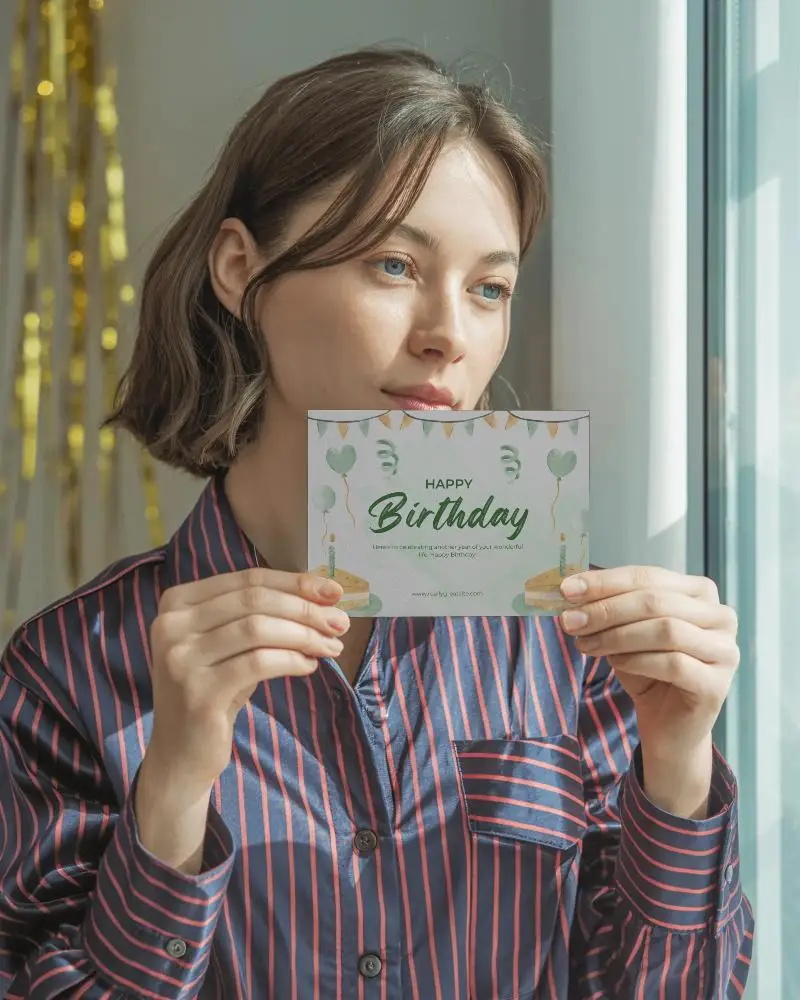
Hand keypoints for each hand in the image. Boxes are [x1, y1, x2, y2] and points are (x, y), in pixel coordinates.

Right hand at [145, 567, 349, 797]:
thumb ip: (263, 616)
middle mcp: (171, 625)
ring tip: (331, 646)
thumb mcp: (231, 645)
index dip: (294, 582)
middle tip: (340, 622)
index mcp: (177, 602)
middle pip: (254, 600)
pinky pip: (258, 663)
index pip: (247, 579)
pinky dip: (291, 660)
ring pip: (258, 628)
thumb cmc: (214, 690)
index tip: (333, 592)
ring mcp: (180, 659)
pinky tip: (309, 666)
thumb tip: (325, 596)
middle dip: (305, 608)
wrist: (180, 752)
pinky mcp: (198, 692)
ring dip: (304, 635)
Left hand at [559, 566, 738, 810]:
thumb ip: (608, 607)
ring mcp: (724, 650)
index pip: (649, 576)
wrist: (668, 726)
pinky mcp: (717, 684)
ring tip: (585, 645)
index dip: (606, 581)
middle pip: (656, 601)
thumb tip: (572, 589)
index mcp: (699, 593)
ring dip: (616, 636)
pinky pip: (672, 663)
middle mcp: (720, 616)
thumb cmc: (648, 671)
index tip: (567, 589)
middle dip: (606, 609)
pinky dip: (636, 661)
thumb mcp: (624, 631)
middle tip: (570, 620)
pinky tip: (615, 664)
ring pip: (665, 630)